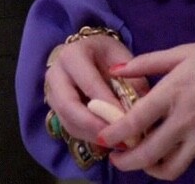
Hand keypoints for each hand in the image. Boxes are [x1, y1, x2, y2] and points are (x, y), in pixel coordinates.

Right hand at [44, 31, 138, 148]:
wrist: (87, 51)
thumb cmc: (106, 54)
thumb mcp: (122, 57)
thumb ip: (132, 80)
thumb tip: (143, 110)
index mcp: (73, 55)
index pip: (89, 84)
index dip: (107, 104)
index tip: (126, 120)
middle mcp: (56, 74)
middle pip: (69, 107)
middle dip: (94, 125)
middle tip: (118, 138)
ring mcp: (51, 94)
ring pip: (68, 122)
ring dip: (93, 136)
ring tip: (118, 143)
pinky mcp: (55, 110)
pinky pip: (70, 128)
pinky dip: (90, 136)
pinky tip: (109, 140)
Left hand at [98, 39, 194, 179]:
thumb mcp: (185, 51)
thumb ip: (149, 62)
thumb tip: (116, 70)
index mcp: (174, 91)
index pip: (135, 121)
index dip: (113, 134)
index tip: (103, 138)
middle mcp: (185, 119)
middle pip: (147, 154)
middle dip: (126, 162)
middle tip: (117, 158)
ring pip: (168, 168)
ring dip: (150, 169)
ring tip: (143, 159)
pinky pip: (188, 160)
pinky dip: (173, 160)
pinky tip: (169, 148)